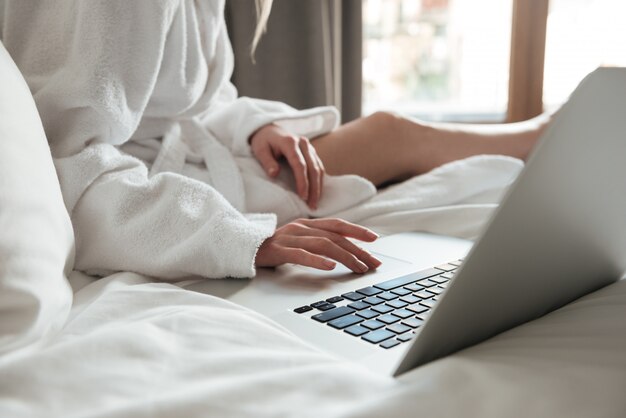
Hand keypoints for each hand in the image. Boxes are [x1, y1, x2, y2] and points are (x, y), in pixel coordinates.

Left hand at [250, 124, 324, 208]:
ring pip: (319, 168)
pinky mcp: (312, 152)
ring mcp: (309, 147)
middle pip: (313, 168)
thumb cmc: (263, 141)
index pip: (300, 165)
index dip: (303, 182)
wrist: (269, 130)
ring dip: (318, 187)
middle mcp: (303, 143)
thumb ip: (267, 162)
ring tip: (315, 202)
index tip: (303, 197)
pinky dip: (319, 181)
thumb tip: (274, 174)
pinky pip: (319, 167)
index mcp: (290, 142)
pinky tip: (317, 192)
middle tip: (312, 205)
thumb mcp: (260, 150)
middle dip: (314, 188)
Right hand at [255, 218, 382, 272]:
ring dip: (345, 257)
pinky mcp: (279, 250)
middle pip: (336, 236)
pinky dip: (317, 261)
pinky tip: (330, 268)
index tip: (375, 239)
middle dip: (358, 250)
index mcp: (307, 224)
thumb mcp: (297, 240)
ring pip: (324, 245)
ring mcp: (290, 238)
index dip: (357, 231)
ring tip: (359, 268)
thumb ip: (316, 241)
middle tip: (373, 263)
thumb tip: (341, 251)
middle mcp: (301, 227)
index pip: (338, 225)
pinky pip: (301, 255)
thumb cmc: (272, 246)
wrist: (241, 246)